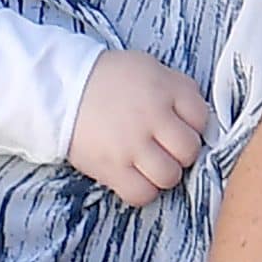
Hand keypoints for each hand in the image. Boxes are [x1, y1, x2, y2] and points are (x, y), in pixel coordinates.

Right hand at [66, 49, 209, 206]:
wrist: (60, 87)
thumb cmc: (108, 77)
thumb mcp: (149, 68)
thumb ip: (177, 89)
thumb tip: (198, 118)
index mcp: (164, 89)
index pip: (201, 118)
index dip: (194, 126)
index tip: (179, 126)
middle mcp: (152, 117)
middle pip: (189, 150)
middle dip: (181, 152)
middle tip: (165, 147)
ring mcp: (131, 146)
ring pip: (169, 176)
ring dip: (164, 173)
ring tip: (150, 163)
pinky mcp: (111, 169)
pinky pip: (142, 194)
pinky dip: (143, 190)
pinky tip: (135, 176)